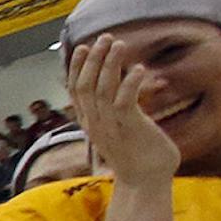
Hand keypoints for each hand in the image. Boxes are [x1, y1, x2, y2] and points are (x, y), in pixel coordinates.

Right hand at [69, 34, 177, 185]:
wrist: (145, 183)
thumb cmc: (138, 156)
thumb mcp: (118, 131)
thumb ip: (114, 112)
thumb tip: (120, 94)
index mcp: (90, 122)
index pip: (75, 89)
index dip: (77, 66)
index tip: (84, 47)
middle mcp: (95, 122)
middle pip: (86, 84)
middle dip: (93, 58)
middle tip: (105, 38)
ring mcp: (111, 125)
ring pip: (102, 88)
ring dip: (110, 64)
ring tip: (120, 44)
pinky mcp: (129, 128)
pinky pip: (124, 100)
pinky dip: (130, 82)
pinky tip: (139, 69)